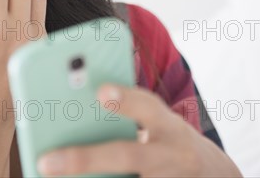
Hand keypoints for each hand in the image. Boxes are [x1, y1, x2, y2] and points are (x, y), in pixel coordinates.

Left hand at [37, 84, 242, 177]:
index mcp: (167, 124)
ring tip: (48, 176)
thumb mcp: (159, 122)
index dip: (127, 98)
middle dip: (84, 159)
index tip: (101, 91)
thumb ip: (130, 114)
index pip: (148, 106)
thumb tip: (76, 110)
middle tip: (46, 161)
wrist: (212, 175)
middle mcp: (170, 154)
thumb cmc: (170, 141)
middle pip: (126, 155)